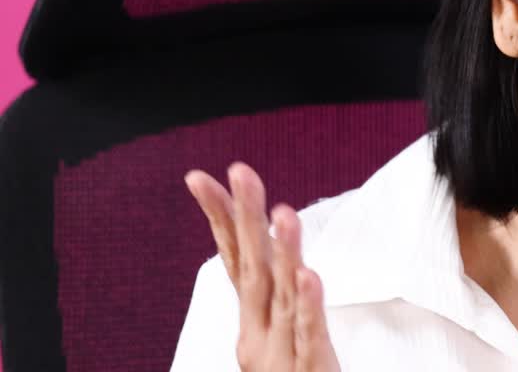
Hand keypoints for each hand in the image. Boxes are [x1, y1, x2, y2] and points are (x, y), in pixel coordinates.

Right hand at [185, 163, 340, 370]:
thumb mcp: (281, 338)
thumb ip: (276, 298)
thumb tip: (270, 251)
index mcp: (254, 324)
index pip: (234, 261)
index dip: (220, 219)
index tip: (202, 177)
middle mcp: (260, 335)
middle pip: (252, 268)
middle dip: (245, 218)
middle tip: (241, 170)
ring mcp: (281, 354)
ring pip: (282, 296)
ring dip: (283, 253)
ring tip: (282, 212)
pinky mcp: (311, 370)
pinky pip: (309, 335)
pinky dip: (307, 306)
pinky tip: (307, 275)